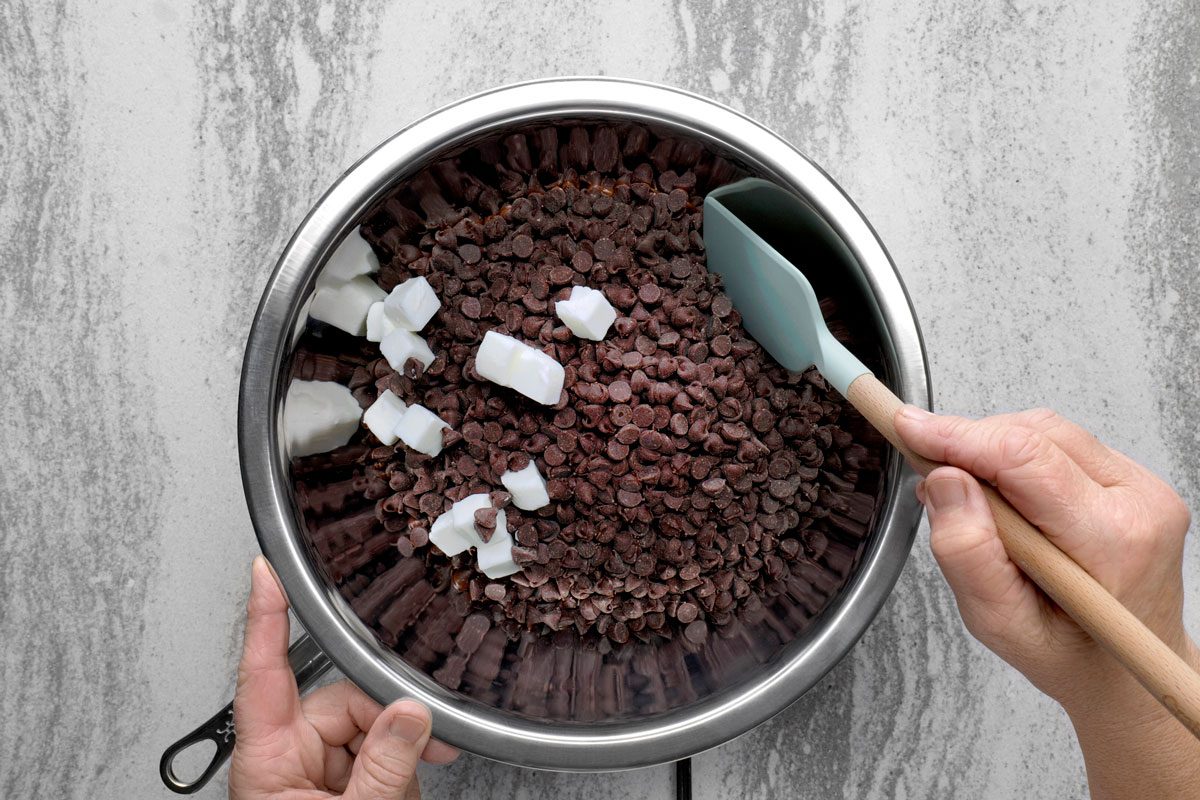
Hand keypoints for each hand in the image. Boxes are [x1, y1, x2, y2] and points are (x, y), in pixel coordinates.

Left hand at [228, 557, 458, 799]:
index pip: (263, 673)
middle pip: (344, 699)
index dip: (266, 617)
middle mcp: (288, 756)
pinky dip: (400, 768)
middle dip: (390, 718)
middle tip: (427, 745)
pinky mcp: (340, 785)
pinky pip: (378, 753)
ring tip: (408, 784)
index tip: (267, 572)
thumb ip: (383, 768)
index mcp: (267, 759)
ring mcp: (314, 771)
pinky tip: (404, 788)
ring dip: (399, 755)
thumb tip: (409, 715)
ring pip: (370, 725)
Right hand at [895, 406, 1199, 798]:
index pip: (1024, 457)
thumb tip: (943, 483)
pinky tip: (1006, 498)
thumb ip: (967, 554)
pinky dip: (1019, 458)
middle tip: (929, 475)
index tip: (908, 428)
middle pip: (1034, 434)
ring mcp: (1144, 488)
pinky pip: (1063, 444)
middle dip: (971, 444)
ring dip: (994, 451)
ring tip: (970, 499)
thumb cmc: (1070, 655)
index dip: (958, 436)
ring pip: (1047, 431)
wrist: (1125, 672)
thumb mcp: (1000, 625)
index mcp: (1111, 541)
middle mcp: (1139, 504)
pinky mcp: (1135, 480)